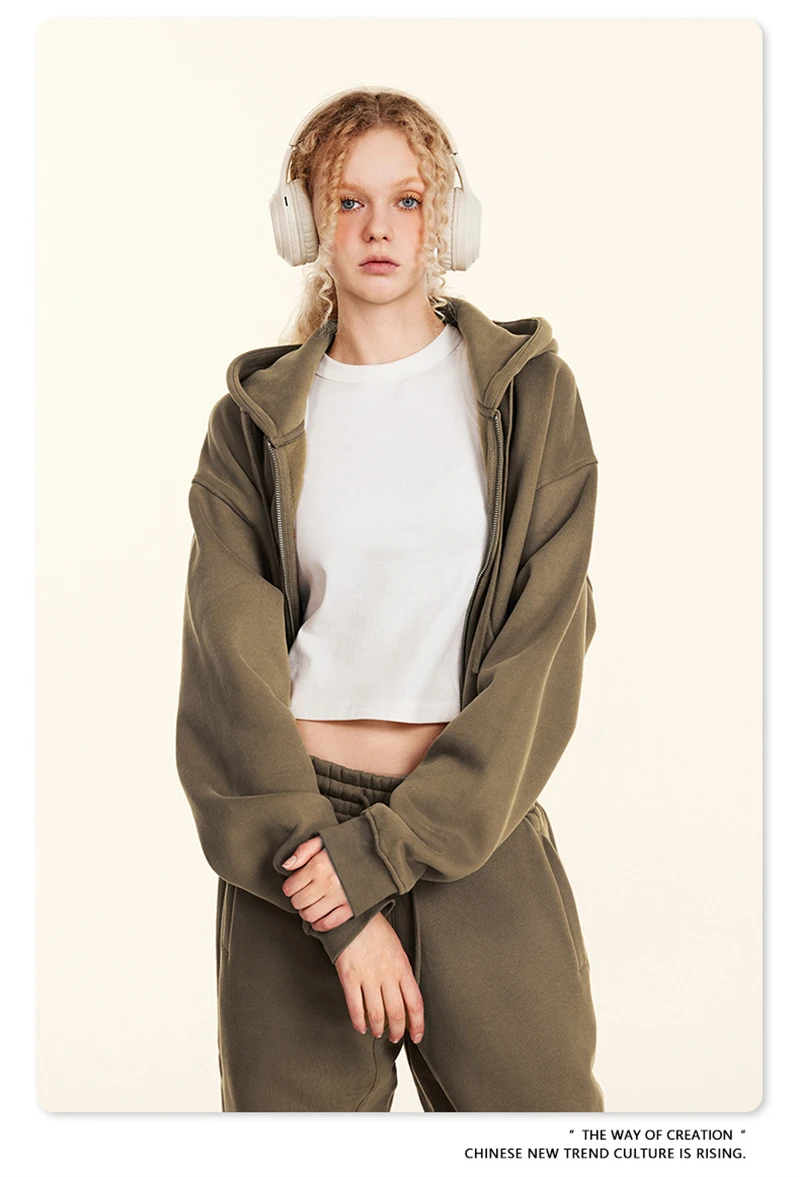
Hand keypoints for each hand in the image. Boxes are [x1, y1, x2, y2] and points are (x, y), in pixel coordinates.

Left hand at [281, 836, 352, 929]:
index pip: (290, 887)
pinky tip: (319, 916)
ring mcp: (339, 898)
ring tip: (310, 905)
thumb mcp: (324, 841)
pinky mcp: (350, 909)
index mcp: (319, 865)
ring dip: (305, 913)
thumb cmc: (346, 847)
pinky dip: (319, 924)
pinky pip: (327, 924)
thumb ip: (303, 851)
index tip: (295, 885)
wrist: (376, 854)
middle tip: (303, 895)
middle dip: (296, 900)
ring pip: (309, 915)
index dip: (289, 887)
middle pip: (298, 902)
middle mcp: (327, 883)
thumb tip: (286, 866)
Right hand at [335, 913, 424, 1043]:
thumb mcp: (398, 949)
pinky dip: (358, 1021)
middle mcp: (387, 975)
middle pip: (397, 1013)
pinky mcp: (349, 976)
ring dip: (379, 1029)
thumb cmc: (377, 931)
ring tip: (378, 1033)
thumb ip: (402, 973)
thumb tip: (405, 998)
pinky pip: (355, 1006)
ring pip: (376, 1014)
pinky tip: (361, 1027)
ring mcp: (368, 976)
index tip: (417, 1036)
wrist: (354, 915)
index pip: (415, 1003)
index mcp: (402, 967)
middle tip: (396, 1038)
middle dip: (398, 1031)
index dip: (417, 1024)